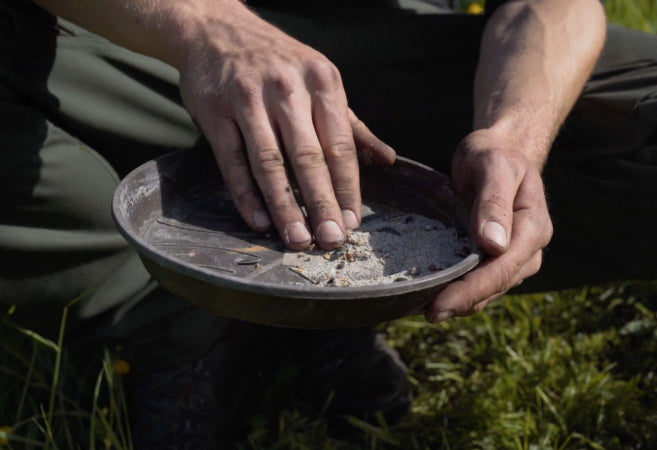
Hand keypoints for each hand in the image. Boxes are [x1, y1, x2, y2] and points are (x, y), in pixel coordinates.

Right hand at [177, 6, 394, 249]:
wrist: (215, 29)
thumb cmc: (279, 62)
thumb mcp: (321, 81)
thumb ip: (352, 125)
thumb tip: (387, 160)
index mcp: (322, 82)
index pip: (340, 144)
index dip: (348, 186)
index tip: (353, 221)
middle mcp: (287, 89)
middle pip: (308, 156)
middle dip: (322, 202)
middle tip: (331, 239)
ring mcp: (248, 100)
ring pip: (270, 162)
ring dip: (285, 205)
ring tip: (297, 239)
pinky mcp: (214, 111)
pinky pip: (233, 161)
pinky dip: (246, 194)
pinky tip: (259, 221)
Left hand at [426, 128, 552, 321]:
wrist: (498, 152)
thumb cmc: (494, 155)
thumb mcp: (493, 167)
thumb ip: (494, 202)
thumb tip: (495, 245)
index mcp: (534, 227)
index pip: (503, 268)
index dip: (472, 290)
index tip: (440, 304)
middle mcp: (529, 249)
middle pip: (496, 285)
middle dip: (463, 302)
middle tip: (427, 315)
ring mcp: (515, 258)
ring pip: (489, 291)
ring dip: (461, 303)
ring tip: (426, 310)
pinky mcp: (498, 260)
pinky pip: (481, 283)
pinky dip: (460, 292)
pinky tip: (433, 295)